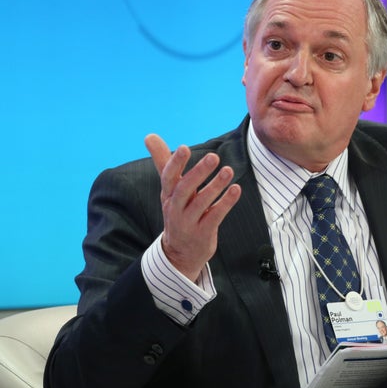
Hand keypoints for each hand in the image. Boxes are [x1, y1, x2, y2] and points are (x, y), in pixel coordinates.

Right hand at [144, 134, 241, 281]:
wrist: (180, 253)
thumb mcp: (169, 189)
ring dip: (215, 186)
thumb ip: (163, 161)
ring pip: (201, 203)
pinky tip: (236, 189)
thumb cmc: (178, 212)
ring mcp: (188, 222)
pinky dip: (225, 203)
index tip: (183, 147)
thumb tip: (149, 135)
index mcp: (168, 195)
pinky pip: (215, 216)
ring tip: (228, 170)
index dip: (175, 163)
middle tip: (213, 157)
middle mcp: (175, 208)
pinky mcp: (203, 234)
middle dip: (198, 173)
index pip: (168, 177)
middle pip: (184, 189)